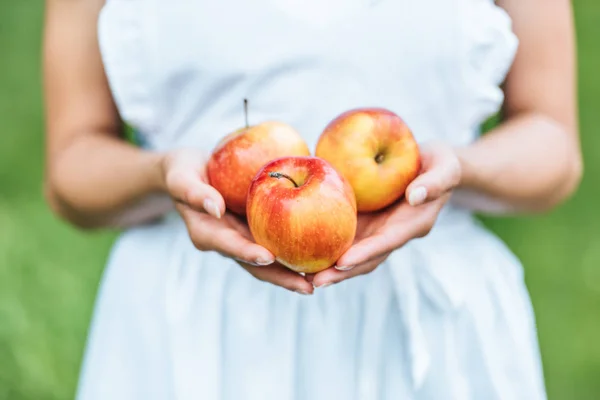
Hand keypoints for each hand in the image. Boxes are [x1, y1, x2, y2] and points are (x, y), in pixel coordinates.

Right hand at [162, 149, 313, 293]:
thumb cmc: (182, 172)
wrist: (188, 172)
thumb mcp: (181, 177)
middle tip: (308, 287)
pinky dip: (294, 247)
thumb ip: (195, 193)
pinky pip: (276, 240)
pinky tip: (320, 249)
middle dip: (281, 277)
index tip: (269, 259)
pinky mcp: (254, 230)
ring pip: (269, 259)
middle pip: (255, 264)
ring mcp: (241, 238)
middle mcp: (227, 242)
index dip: (248, 254)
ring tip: (320, 279)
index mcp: (207, 234)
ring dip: (292, 271)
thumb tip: (215, 207)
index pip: (230, 246)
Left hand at [311, 143, 461, 287]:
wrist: (432, 164)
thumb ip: (435, 182)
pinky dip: (325, 243)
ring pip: (352, 252)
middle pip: (365, 258)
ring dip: (329, 265)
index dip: (365, 254)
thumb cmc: (440, 163)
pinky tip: (301, 245)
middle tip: (314, 281)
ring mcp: (377, 230)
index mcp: (412, 225)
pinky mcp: (365, 221)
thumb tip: (415, 195)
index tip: (343, 263)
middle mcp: (392, 233)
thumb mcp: (446, 166)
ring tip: (301, 273)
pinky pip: (344, 234)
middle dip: (341, 272)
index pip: (386, 243)